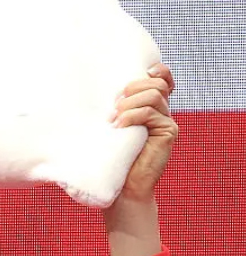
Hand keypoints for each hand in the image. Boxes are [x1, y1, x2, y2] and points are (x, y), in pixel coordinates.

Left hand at [111, 62, 176, 201]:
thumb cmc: (108, 153)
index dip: (157, 70)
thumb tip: (87, 85)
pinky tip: (119, 126)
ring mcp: (166, 121)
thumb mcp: (107, 124)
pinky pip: (151, 113)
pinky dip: (131, 116)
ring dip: (129, 103)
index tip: (141, 72)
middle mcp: (161, 110)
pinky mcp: (168, 132)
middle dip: (132, 88)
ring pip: (154, 95)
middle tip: (114, 105)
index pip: (162, 78)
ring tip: (114, 118)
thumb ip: (109, 106)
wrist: (121, 185)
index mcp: (149, 104)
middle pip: (156, 83)